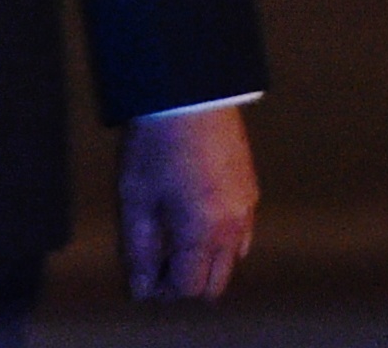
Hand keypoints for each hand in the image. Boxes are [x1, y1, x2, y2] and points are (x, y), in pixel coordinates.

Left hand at [121, 105, 257, 299]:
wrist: (190, 97)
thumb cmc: (156, 144)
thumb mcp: (136, 196)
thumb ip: (139, 246)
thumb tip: (142, 288)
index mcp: (202, 233)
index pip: (189, 287)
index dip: (165, 291)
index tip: (146, 283)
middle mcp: (233, 229)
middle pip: (217, 282)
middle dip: (187, 283)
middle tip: (158, 268)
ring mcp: (248, 211)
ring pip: (232, 260)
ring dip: (207, 263)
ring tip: (174, 244)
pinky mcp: (251, 191)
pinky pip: (242, 234)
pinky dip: (222, 242)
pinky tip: (197, 224)